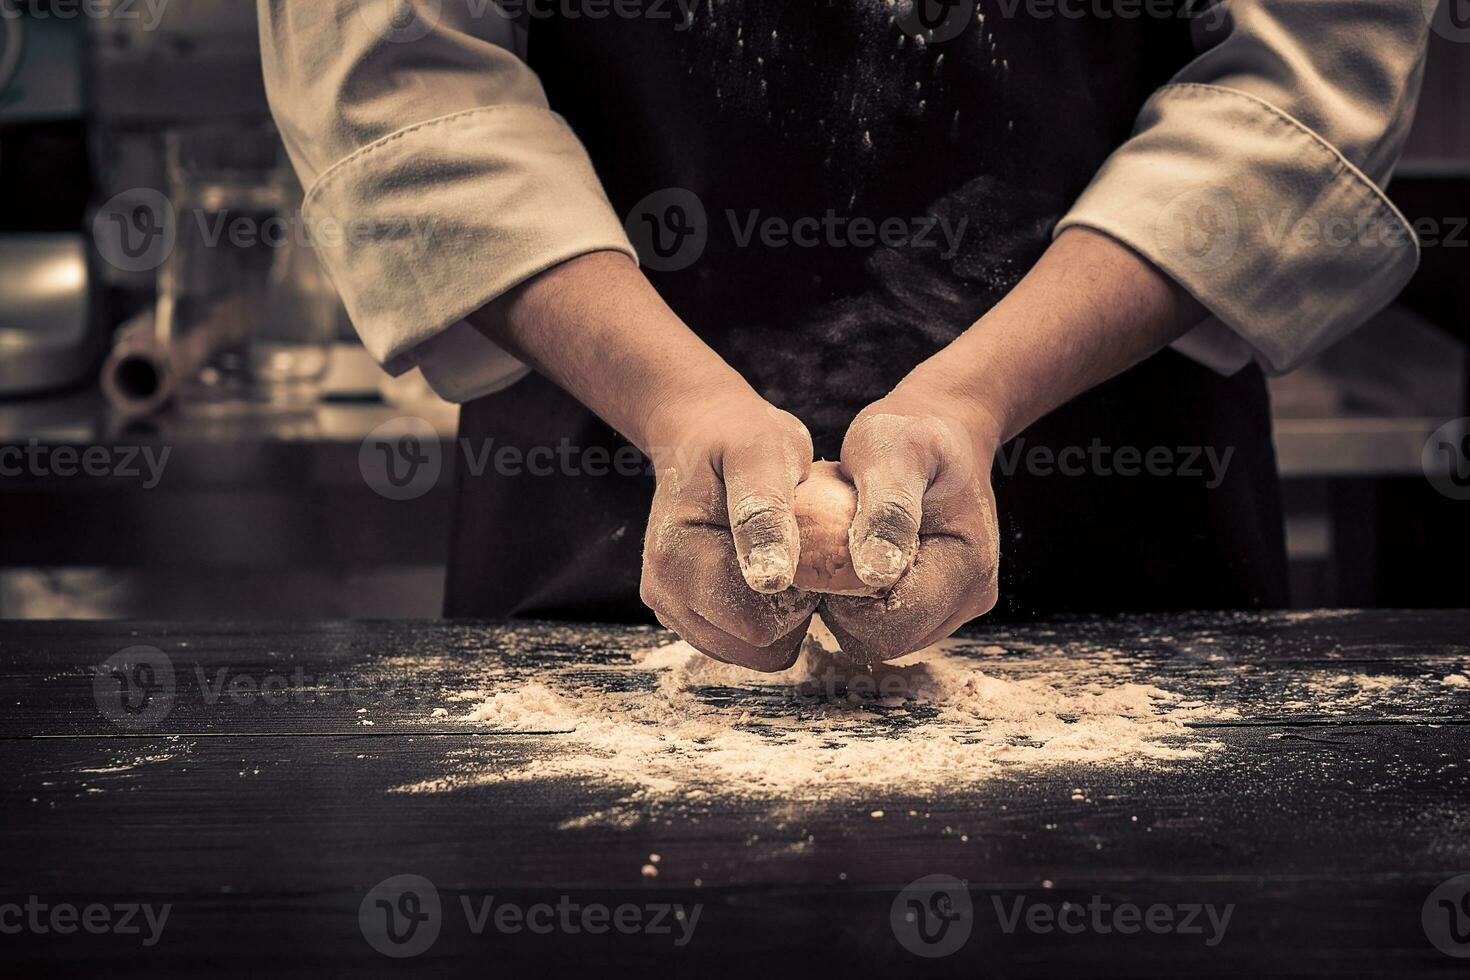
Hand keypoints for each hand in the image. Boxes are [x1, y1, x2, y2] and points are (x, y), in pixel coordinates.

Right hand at [640, 385, 820, 670]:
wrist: (701, 434)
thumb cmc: (740, 438)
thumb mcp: (764, 455)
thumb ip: (765, 513)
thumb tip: (770, 579)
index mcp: (678, 558)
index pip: (758, 627)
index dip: (800, 597)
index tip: (806, 547)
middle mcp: (663, 591)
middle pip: (755, 648)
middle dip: (790, 611)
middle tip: (797, 552)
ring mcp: (668, 605)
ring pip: (749, 652)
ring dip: (777, 616)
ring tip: (781, 558)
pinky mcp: (680, 612)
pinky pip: (739, 643)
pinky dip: (760, 616)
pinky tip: (763, 571)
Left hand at [820, 375, 1000, 660]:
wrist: (942, 428)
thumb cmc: (914, 433)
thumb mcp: (894, 454)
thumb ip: (887, 511)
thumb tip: (874, 575)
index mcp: (967, 566)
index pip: (893, 627)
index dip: (846, 603)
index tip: (825, 553)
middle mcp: (971, 595)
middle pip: (888, 641)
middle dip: (847, 607)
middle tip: (829, 549)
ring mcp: (959, 603)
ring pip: (886, 638)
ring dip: (853, 606)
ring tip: (844, 550)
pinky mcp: (941, 602)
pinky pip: (891, 624)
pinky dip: (863, 602)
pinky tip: (854, 560)